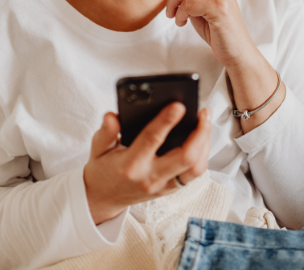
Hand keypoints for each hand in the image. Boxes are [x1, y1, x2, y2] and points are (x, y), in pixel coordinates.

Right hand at [83, 104, 210, 224]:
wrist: (104, 198)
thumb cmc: (103, 168)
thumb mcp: (98, 148)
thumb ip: (105, 132)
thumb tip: (112, 116)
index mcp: (130, 165)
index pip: (151, 140)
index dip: (166, 121)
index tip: (178, 105)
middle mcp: (150, 177)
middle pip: (185, 158)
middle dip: (199, 133)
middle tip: (203, 112)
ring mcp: (164, 186)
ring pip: (195, 168)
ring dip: (205, 143)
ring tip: (205, 121)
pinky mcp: (171, 189)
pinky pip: (194, 174)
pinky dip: (202, 154)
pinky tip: (202, 137)